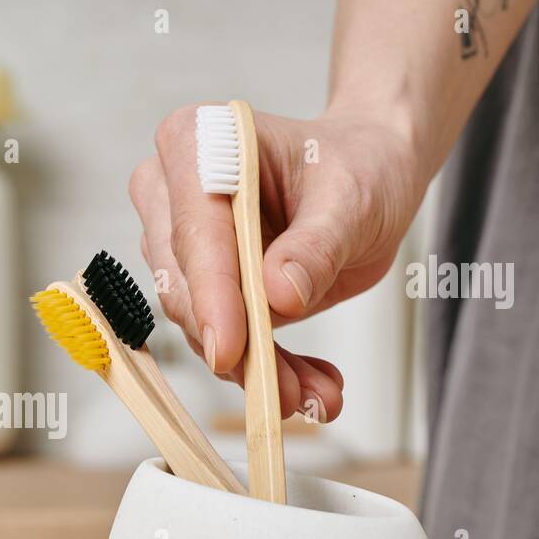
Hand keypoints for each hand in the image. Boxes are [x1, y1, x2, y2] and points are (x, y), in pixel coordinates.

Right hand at [129, 104, 422, 421]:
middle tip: (289, 393)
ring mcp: (178, 242)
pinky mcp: (200, 285)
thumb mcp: (355, 199)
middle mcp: (170, 191)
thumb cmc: (359, 166)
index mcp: (197, 143)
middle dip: (239, 346)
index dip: (212, 296)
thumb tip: (279, 295)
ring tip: (314, 396)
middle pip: (186, 286)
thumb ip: (316, 245)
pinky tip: (311, 385)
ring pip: (200, 322)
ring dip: (256, 369)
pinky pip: (221, 338)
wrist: (368, 174)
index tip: (231, 351)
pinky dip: (266, 369)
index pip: (195, 232)